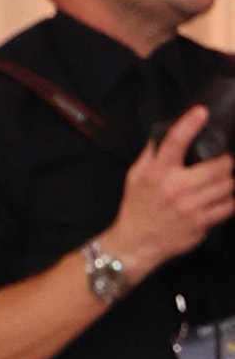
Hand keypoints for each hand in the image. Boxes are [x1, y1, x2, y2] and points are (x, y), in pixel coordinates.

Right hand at [111, 105, 234, 276]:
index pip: (175, 142)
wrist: (133, 246)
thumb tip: (165, 133)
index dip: (190, 124)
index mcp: (158, 174)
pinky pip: (227, 208)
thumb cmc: (136, 208)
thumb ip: (151, 154)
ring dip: (227, 181)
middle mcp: (176, 189)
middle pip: (219, 166)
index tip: (202, 112)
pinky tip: (221, 199)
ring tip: (222, 181)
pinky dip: (228, 201)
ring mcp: (190, 209)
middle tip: (222, 163)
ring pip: (227, 186)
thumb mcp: (135, 177)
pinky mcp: (199, 226)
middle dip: (225, 162)